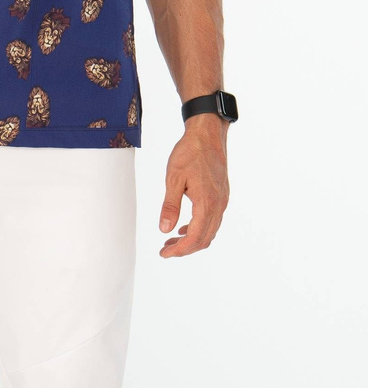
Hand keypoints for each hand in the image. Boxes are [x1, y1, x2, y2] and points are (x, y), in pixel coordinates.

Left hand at [158, 116, 229, 257]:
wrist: (207, 134)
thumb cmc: (190, 152)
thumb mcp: (173, 178)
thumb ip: (170, 206)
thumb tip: (165, 230)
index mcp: (207, 203)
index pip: (195, 238)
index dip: (180, 250)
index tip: (164, 254)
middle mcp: (218, 205)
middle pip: (204, 239)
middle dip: (185, 249)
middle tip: (166, 249)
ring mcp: (222, 200)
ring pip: (210, 230)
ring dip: (193, 239)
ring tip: (173, 240)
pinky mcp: (222, 195)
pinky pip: (213, 220)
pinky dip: (200, 228)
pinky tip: (185, 226)